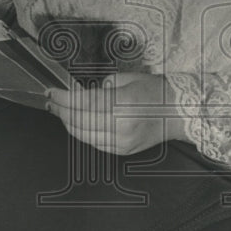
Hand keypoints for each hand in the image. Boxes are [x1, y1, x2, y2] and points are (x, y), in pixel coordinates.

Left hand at [47, 72, 185, 154]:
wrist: (178, 112)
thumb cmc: (156, 92)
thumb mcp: (127, 79)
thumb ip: (101, 88)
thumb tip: (79, 94)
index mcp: (123, 104)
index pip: (83, 102)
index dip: (63, 97)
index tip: (51, 92)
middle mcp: (121, 126)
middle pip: (78, 121)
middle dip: (60, 110)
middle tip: (52, 101)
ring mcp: (121, 142)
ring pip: (82, 135)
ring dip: (68, 123)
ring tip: (60, 111)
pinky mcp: (121, 151)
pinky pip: (93, 143)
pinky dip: (81, 132)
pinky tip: (77, 122)